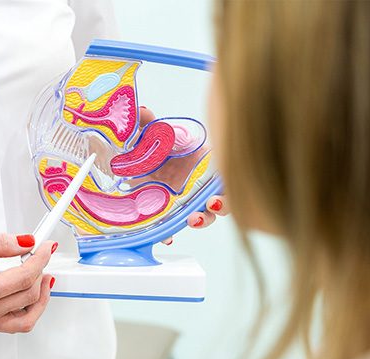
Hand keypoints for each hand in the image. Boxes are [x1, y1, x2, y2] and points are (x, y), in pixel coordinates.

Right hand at [0, 234, 55, 332]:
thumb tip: (26, 242)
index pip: (23, 278)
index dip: (40, 259)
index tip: (47, 246)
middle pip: (27, 296)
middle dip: (41, 273)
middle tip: (42, 254)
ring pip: (25, 318)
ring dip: (40, 298)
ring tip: (43, 277)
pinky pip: (12, 324)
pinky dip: (26, 311)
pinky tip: (28, 293)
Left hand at [132, 107, 227, 243]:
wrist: (137, 163)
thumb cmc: (153, 148)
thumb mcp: (151, 134)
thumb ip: (149, 123)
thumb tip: (143, 110)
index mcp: (204, 162)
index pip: (227, 172)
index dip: (232, 180)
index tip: (229, 181)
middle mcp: (200, 183)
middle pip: (224, 197)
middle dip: (223, 204)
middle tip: (212, 203)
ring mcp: (187, 199)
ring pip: (204, 214)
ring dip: (202, 219)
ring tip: (192, 220)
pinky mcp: (170, 212)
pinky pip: (175, 226)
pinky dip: (172, 232)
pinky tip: (167, 237)